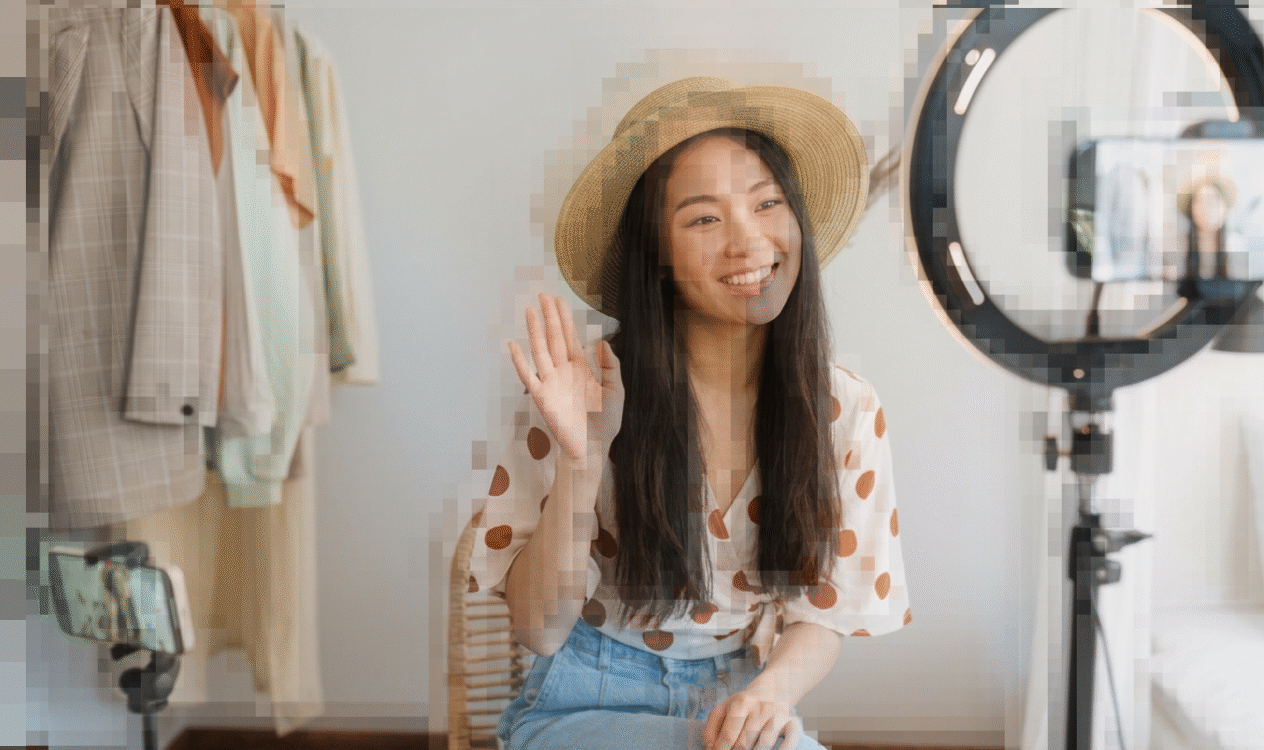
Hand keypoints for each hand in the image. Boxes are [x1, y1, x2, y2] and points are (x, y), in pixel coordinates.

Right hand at [508, 293, 623, 462]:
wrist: (594, 448)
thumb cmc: (606, 423)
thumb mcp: (616, 391)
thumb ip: (611, 367)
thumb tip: (603, 342)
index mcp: (582, 369)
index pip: (570, 337)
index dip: (565, 318)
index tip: (559, 300)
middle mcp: (564, 372)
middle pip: (554, 338)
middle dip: (549, 317)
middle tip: (543, 296)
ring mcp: (551, 383)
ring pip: (541, 351)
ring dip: (535, 331)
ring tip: (530, 311)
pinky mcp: (542, 397)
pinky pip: (528, 376)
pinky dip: (520, 361)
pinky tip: (513, 345)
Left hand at [703, 686, 799, 749]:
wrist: (772, 689)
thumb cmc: (743, 706)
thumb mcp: (723, 711)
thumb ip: (711, 731)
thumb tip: (711, 749)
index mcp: (741, 703)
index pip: (728, 735)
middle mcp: (761, 708)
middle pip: (744, 743)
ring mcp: (778, 715)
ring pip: (763, 745)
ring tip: (749, 749)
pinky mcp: (793, 723)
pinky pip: (789, 742)